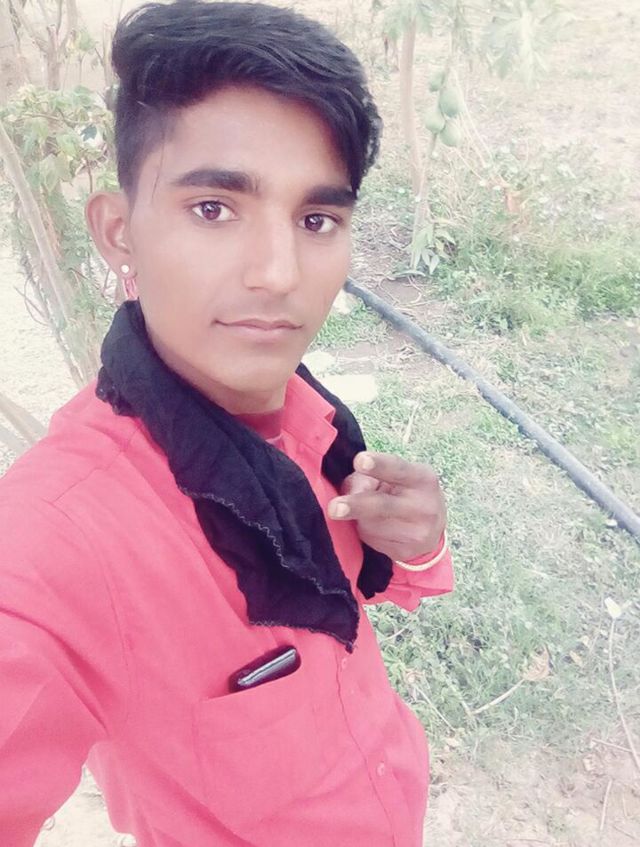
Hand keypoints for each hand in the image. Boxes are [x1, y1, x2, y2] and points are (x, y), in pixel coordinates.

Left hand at [327, 451, 446, 561]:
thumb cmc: (405, 493)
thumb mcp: (395, 477)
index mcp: (422, 479)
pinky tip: (375, 526)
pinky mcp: (405, 552)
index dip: (379, 465)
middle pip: (382, 505)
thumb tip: (347, 493)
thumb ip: (369, 477)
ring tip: (367, 511)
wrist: (432, 529)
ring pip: (370, 524)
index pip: (398, 470)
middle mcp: (424, 506)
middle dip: (356, 505)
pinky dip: (364, 531)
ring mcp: (417, 533)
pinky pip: (371, 540)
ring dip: (358, 516)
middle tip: (334, 507)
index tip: (359, 461)